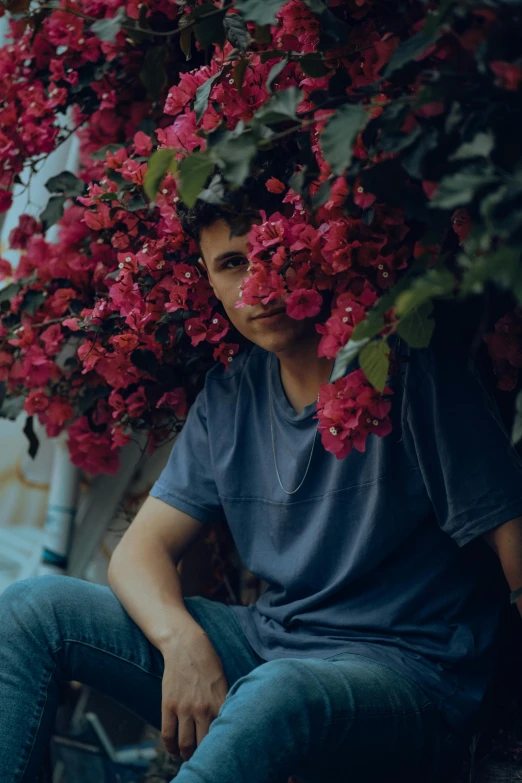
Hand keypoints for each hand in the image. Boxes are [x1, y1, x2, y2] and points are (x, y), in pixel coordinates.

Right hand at [159, 626, 228, 761]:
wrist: (185, 646)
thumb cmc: (207, 662)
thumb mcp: (222, 682)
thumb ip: (223, 703)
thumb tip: (226, 723)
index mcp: (220, 702)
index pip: (222, 734)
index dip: (221, 746)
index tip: (221, 750)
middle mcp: (203, 708)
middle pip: (204, 744)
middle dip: (204, 754)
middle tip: (204, 757)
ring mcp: (184, 708)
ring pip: (185, 744)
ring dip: (187, 754)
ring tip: (189, 756)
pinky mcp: (169, 705)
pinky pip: (168, 734)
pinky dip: (170, 747)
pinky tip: (174, 750)